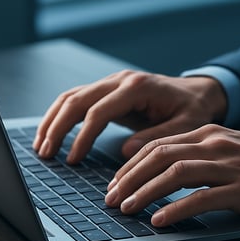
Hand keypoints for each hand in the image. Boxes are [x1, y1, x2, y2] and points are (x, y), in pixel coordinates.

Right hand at [33, 70, 226, 162]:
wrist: (197, 92)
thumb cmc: (193, 109)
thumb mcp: (185, 125)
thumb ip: (157, 136)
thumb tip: (126, 152)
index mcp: (137, 87)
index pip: (99, 111)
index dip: (82, 137)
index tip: (73, 160)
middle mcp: (120, 80)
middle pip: (77, 99)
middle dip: (57, 127)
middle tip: (46, 153)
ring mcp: (113, 83)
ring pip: (72, 96)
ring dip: (53, 120)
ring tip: (42, 145)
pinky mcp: (109, 91)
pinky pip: (79, 99)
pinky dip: (62, 115)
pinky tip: (53, 131)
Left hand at [105, 124, 239, 224]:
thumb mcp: (226, 148)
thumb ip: (195, 154)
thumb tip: (161, 170)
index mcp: (206, 133)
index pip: (157, 145)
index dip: (131, 164)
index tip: (115, 182)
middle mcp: (213, 145)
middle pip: (159, 156)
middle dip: (129, 177)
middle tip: (111, 197)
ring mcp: (228, 166)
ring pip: (175, 174)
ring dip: (145, 192)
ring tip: (126, 208)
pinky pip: (201, 198)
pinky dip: (176, 209)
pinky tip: (160, 220)